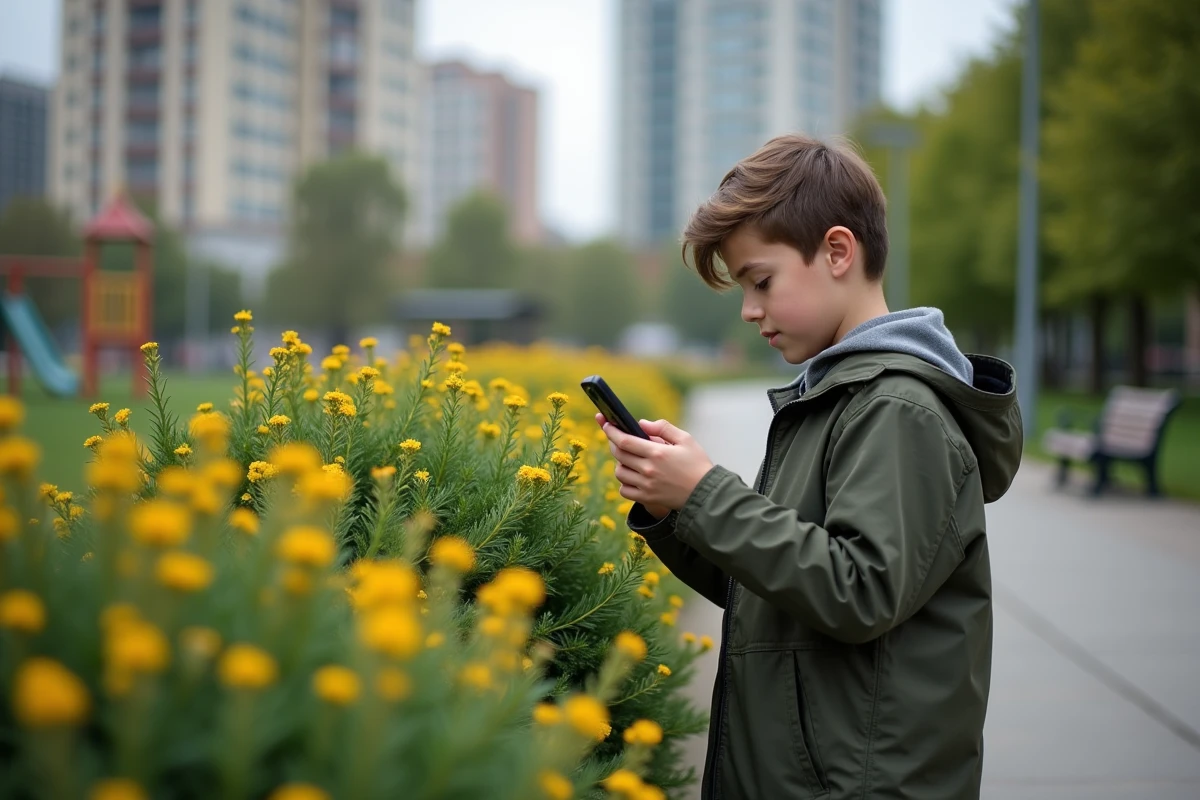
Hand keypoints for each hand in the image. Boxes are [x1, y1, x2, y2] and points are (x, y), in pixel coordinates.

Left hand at [595, 414, 713, 512]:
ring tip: (629, 458)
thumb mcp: (685, 439)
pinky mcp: (647, 498)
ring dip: (620, 463)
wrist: (706, 493)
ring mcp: (646, 485)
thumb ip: (663, 428)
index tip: (606, 424)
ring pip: (619, 473)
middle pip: (619, 455)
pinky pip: (625, 490)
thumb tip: (641, 424)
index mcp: (657, 452)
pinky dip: (624, 482)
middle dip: (613, 443)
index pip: (625, 441)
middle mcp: (649, 470)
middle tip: (615, 437)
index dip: (612, 431)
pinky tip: (632, 476)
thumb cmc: (697, 464)